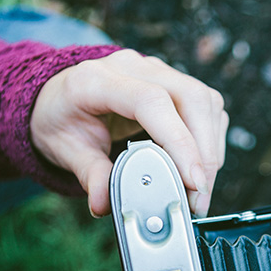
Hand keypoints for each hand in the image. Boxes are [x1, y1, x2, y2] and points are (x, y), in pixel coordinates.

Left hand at [30, 49, 228, 216]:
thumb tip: (105, 204)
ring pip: (205, 102)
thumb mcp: (64, 149)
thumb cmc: (62, 119)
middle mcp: (133, 67)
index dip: (178, 142)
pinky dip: (210, 141)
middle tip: (199, 196)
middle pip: (191, 97)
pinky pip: (207, 107)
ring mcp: (157, 71)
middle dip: (204, 152)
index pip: (151, 102)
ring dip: (211, 149)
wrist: (60, 97)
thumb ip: (89, 175)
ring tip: (199, 188)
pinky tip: (197, 167)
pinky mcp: (175, 82)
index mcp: (98, 79)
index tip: (192, 181)